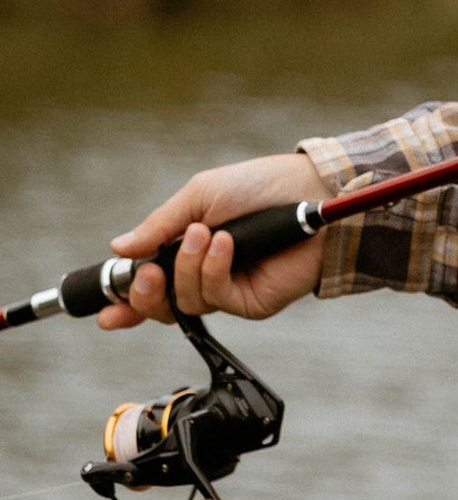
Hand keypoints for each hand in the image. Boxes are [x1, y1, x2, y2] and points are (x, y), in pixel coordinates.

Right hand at [103, 154, 326, 328]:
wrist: (309, 192)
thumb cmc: (258, 187)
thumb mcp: (201, 196)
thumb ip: (160, 225)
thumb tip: (118, 248)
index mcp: (184, 249)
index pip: (148, 283)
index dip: (125, 301)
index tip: (106, 312)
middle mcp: (202, 274)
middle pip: (159, 306)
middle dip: (145, 294)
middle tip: (149, 273)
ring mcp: (226, 290)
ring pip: (185, 303)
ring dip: (187, 268)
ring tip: (206, 235)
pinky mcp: (250, 301)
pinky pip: (217, 298)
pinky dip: (214, 270)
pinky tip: (226, 245)